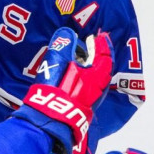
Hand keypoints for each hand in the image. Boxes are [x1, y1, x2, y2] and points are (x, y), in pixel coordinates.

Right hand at [12, 27, 113, 153]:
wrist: (48, 120)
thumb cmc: (56, 89)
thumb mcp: (58, 61)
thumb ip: (62, 44)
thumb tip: (67, 33)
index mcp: (97, 77)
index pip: (105, 57)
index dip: (101, 45)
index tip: (98, 36)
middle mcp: (97, 90)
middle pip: (101, 70)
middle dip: (96, 57)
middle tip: (90, 46)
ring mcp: (89, 102)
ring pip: (94, 81)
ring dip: (89, 69)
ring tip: (79, 60)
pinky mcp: (78, 109)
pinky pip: (85, 89)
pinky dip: (81, 79)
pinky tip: (70, 78)